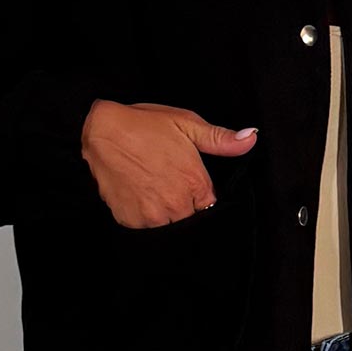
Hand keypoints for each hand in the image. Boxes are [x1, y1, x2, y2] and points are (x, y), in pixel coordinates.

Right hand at [80, 100, 258, 227]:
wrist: (100, 131)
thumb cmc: (144, 125)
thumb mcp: (187, 124)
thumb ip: (221, 139)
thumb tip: (251, 138)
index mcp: (195, 183)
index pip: (209, 206)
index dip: (199, 194)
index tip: (188, 183)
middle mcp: (175, 205)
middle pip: (190, 219)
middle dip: (183, 205)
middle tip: (166, 180)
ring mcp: (151, 215)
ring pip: (168, 225)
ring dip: (163, 213)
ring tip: (151, 185)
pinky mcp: (130, 220)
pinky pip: (145, 227)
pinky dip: (143, 215)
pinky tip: (137, 192)